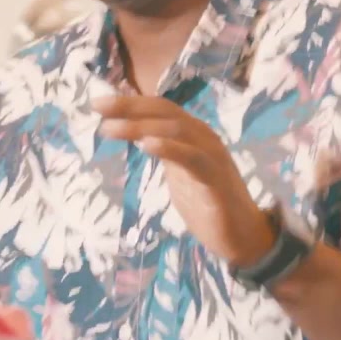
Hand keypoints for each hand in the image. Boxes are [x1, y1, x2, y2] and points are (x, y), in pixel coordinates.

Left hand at [94, 95, 275, 267]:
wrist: (243, 236)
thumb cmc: (207, 203)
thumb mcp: (178, 171)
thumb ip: (163, 151)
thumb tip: (137, 135)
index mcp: (193, 134)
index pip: (160, 109)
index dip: (130, 103)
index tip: (97, 103)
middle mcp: (204, 137)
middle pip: (165, 112)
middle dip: (129, 107)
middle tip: (98, 107)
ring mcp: (212, 157)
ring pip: (176, 130)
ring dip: (140, 127)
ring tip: (110, 128)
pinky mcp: (216, 180)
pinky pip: (192, 158)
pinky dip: (169, 148)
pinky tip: (146, 145)